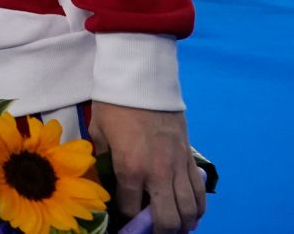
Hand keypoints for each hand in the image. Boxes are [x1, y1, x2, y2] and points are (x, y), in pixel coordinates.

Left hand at [88, 102, 204, 233]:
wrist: (142, 80)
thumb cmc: (114, 104)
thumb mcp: (99, 132)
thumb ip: (102, 158)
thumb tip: (104, 176)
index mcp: (130, 168)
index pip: (130, 209)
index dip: (125, 220)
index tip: (122, 222)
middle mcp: (158, 174)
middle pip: (167, 218)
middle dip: (160, 232)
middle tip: (151, 232)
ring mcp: (178, 167)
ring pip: (190, 210)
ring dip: (183, 225)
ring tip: (174, 229)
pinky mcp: (190, 158)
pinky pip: (200, 192)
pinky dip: (199, 208)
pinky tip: (192, 214)